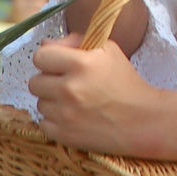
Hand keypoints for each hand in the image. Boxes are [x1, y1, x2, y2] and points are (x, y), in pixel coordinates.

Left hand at [28, 34, 164, 155]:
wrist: (142, 120)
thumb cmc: (126, 82)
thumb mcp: (108, 50)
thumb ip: (75, 41)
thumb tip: (47, 44)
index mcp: (81, 64)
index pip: (40, 56)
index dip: (50, 58)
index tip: (60, 64)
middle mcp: (70, 89)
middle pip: (34, 82)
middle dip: (49, 81)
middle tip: (67, 84)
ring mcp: (65, 114)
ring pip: (39, 103)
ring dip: (53, 102)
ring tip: (74, 102)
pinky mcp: (64, 135)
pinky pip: (43, 123)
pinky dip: (55, 120)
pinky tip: (73, 117)